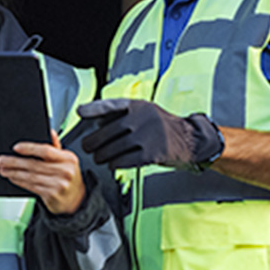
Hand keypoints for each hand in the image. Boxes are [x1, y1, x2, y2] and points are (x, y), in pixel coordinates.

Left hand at [0, 130, 86, 214]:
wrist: (77, 200)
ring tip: (3, 169)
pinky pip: (31, 186)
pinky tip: (13, 178)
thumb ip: (57, 147)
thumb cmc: (69, 177)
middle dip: (15, 162)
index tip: (16, 148)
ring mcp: (58, 184)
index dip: (30, 148)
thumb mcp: (67, 161)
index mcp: (68, 159)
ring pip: (30, 176)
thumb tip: (51, 132)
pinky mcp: (51, 195)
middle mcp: (65, 171)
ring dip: (14, 173)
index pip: (47, 151)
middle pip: (35, 164)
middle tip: (2, 160)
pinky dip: (20, 182)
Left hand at [77, 99, 223, 171]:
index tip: (80, 112)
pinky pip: (123, 161)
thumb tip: (97, 120)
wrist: (189, 140)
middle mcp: (141, 118)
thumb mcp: (145, 112)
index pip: (111, 105)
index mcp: (138, 106)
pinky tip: (112, 164)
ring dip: (101, 156)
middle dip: (93, 143)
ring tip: (98, 157)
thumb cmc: (162, 126)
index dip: (94, 109)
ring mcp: (146, 136)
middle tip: (87, 147)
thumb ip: (123, 114)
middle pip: (106, 133)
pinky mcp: (150, 154)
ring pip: (112, 149)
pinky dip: (114, 164)